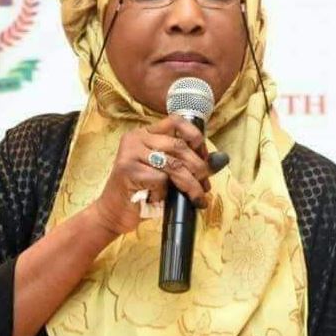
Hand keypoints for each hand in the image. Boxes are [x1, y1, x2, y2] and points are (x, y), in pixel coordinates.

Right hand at [92, 115, 219, 234]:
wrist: (114, 214)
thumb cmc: (141, 193)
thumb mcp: (168, 174)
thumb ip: (189, 163)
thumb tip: (221, 159)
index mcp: (145, 133)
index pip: (176, 121)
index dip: (195, 137)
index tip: (204, 157)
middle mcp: (136, 138)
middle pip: (179, 146)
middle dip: (198, 168)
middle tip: (205, 186)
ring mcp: (130, 153)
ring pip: (174, 165)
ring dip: (191, 185)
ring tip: (197, 198)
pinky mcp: (127, 170)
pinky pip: (160, 179)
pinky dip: (165, 192)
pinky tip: (160, 199)